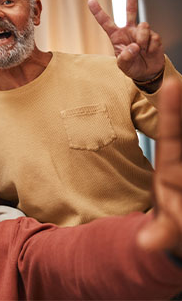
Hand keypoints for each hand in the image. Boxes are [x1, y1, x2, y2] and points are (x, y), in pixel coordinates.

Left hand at [88, 0, 163, 80]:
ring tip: (141, 50)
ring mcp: (142, 32)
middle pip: (130, 9)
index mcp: (116, 36)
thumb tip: (134, 46)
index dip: (98, 12)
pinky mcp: (154, 36)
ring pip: (143, 26)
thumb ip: (125, 57)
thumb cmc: (132, 67)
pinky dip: (151, 46)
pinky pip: (153, 36)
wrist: (147, 72)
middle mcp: (129, 30)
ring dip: (142, 40)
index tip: (90, 1)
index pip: (106, 22)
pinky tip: (149, 51)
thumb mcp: (123, 65)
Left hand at [137, 78, 181, 256]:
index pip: (172, 133)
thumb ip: (162, 234)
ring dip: (178, 115)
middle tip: (174, 81)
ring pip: (178, 133)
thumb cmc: (173, 223)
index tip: (171, 83)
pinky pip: (177, 140)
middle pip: (179, 128)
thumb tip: (146, 244)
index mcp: (171, 165)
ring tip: (174, 86)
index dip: (172, 110)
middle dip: (178, 107)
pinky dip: (178, 140)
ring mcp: (181, 159)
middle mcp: (179, 157)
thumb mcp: (168, 229)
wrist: (179, 228)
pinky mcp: (181, 162)